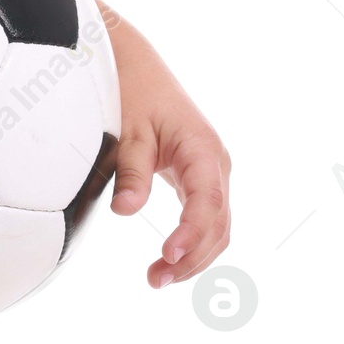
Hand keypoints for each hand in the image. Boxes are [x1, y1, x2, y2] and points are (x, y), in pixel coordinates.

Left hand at [103, 15, 231, 287]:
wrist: (135, 64)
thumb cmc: (132, 93)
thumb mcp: (128, 131)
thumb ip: (131, 170)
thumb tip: (125, 211)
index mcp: (203, 150)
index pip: (207, 204)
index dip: (191, 234)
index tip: (168, 255)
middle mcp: (216, 164)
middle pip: (218, 224)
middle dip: (193, 257)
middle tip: (156, 279)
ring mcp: (212, 172)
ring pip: (216, 226)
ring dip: (194, 256)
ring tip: (159, 278)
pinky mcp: (200, 176)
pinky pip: (206, 216)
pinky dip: (193, 241)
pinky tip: (171, 259)